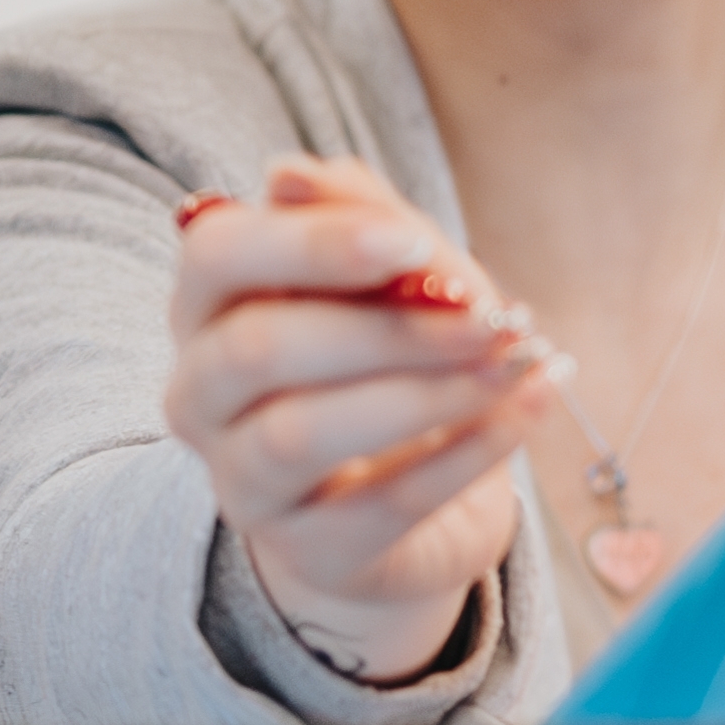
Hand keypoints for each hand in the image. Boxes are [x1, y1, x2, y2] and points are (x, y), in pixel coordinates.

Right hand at [166, 152, 542, 687]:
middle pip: (256, 348)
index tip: (415, 243)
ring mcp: (243, 481)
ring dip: (423, 393)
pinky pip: (381, 505)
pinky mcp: (309, 551)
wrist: (421, 498)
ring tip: (510, 363)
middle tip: (490, 315)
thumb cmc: (396, 358)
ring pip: (301, 433)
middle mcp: (200, 395)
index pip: (217, 256)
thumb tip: (289, 173)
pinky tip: (525, 408)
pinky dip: (466, 453)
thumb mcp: (399, 276)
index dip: (314, 244)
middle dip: (385, 328)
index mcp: (209, 306)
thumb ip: (361, 220)